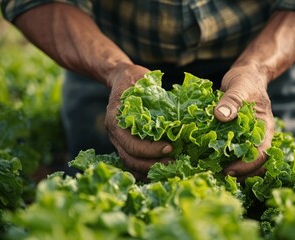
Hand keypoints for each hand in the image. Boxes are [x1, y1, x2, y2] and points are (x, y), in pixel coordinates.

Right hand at [105, 64, 172, 180]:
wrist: (122, 79)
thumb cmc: (136, 79)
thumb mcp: (145, 81)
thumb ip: (157, 94)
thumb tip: (180, 107)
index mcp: (116, 119)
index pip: (131, 143)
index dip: (150, 149)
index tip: (170, 147)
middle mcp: (114, 133)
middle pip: (129, 158)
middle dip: (152, 163)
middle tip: (173, 162)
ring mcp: (117, 140)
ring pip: (129, 163)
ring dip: (149, 169)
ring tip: (169, 168)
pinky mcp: (124, 144)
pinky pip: (131, 162)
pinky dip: (144, 170)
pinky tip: (159, 171)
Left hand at [214, 66, 274, 180]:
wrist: (246, 76)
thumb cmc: (246, 80)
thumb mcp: (239, 86)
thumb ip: (232, 100)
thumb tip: (220, 115)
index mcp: (265, 128)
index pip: (262, 155)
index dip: (246, 166)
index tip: (228, 170)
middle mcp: (260, 137)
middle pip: (256, 165)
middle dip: (240, 175)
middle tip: (218, 177)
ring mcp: (249, 139)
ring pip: (246, 163)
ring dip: (233, 171)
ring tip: (213, 174)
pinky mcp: (238, 138)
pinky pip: (235, 155)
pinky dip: (225, 161)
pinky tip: (210, 163)